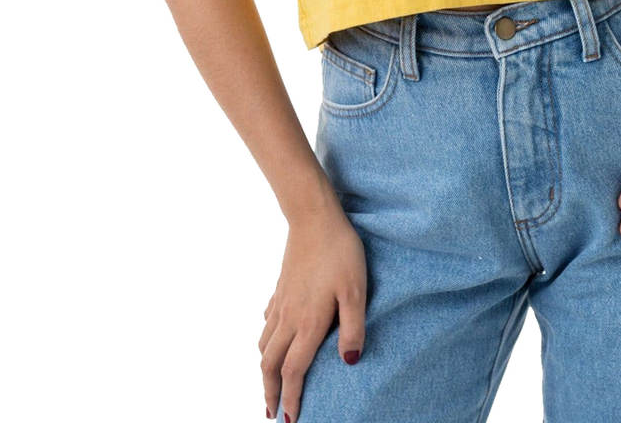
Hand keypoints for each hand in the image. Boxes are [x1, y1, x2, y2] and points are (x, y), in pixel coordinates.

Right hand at [259, 186, 367, 420]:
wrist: (314, 217)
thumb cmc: (340, 251)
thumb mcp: (356, 289)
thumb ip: (353, 328)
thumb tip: (348, 363)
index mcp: (308, 322)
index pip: (294, 371)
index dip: (292, 399)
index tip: (290, 420)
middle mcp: (289, 317)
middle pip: (270, 364)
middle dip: (270, 391)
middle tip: (272, 412)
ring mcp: (281, 301)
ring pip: (264, 344)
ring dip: (265, 369)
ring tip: (269, 383)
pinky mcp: (280, 287)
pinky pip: (267, 322)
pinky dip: (265, 340)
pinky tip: (272, 338)